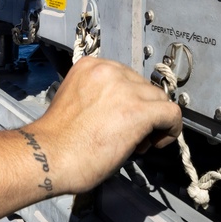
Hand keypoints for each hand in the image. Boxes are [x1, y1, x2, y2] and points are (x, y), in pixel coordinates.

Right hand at [29, 56, 181, 194]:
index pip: (126, 77)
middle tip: (128, 136)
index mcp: (91, 66)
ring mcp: (126, 89)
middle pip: (143, 87)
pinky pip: (171, 114)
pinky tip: (157, 142)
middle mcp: (109, 70)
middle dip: (141, 110)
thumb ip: (101, 98)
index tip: (120, 119)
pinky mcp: (139, 111)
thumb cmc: (57, 140)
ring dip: (153, 121)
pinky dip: (170, 129)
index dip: (128, 100)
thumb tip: (124, 111)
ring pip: (159, 99)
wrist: (48, 156)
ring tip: (137, 143)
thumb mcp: (78, 102)